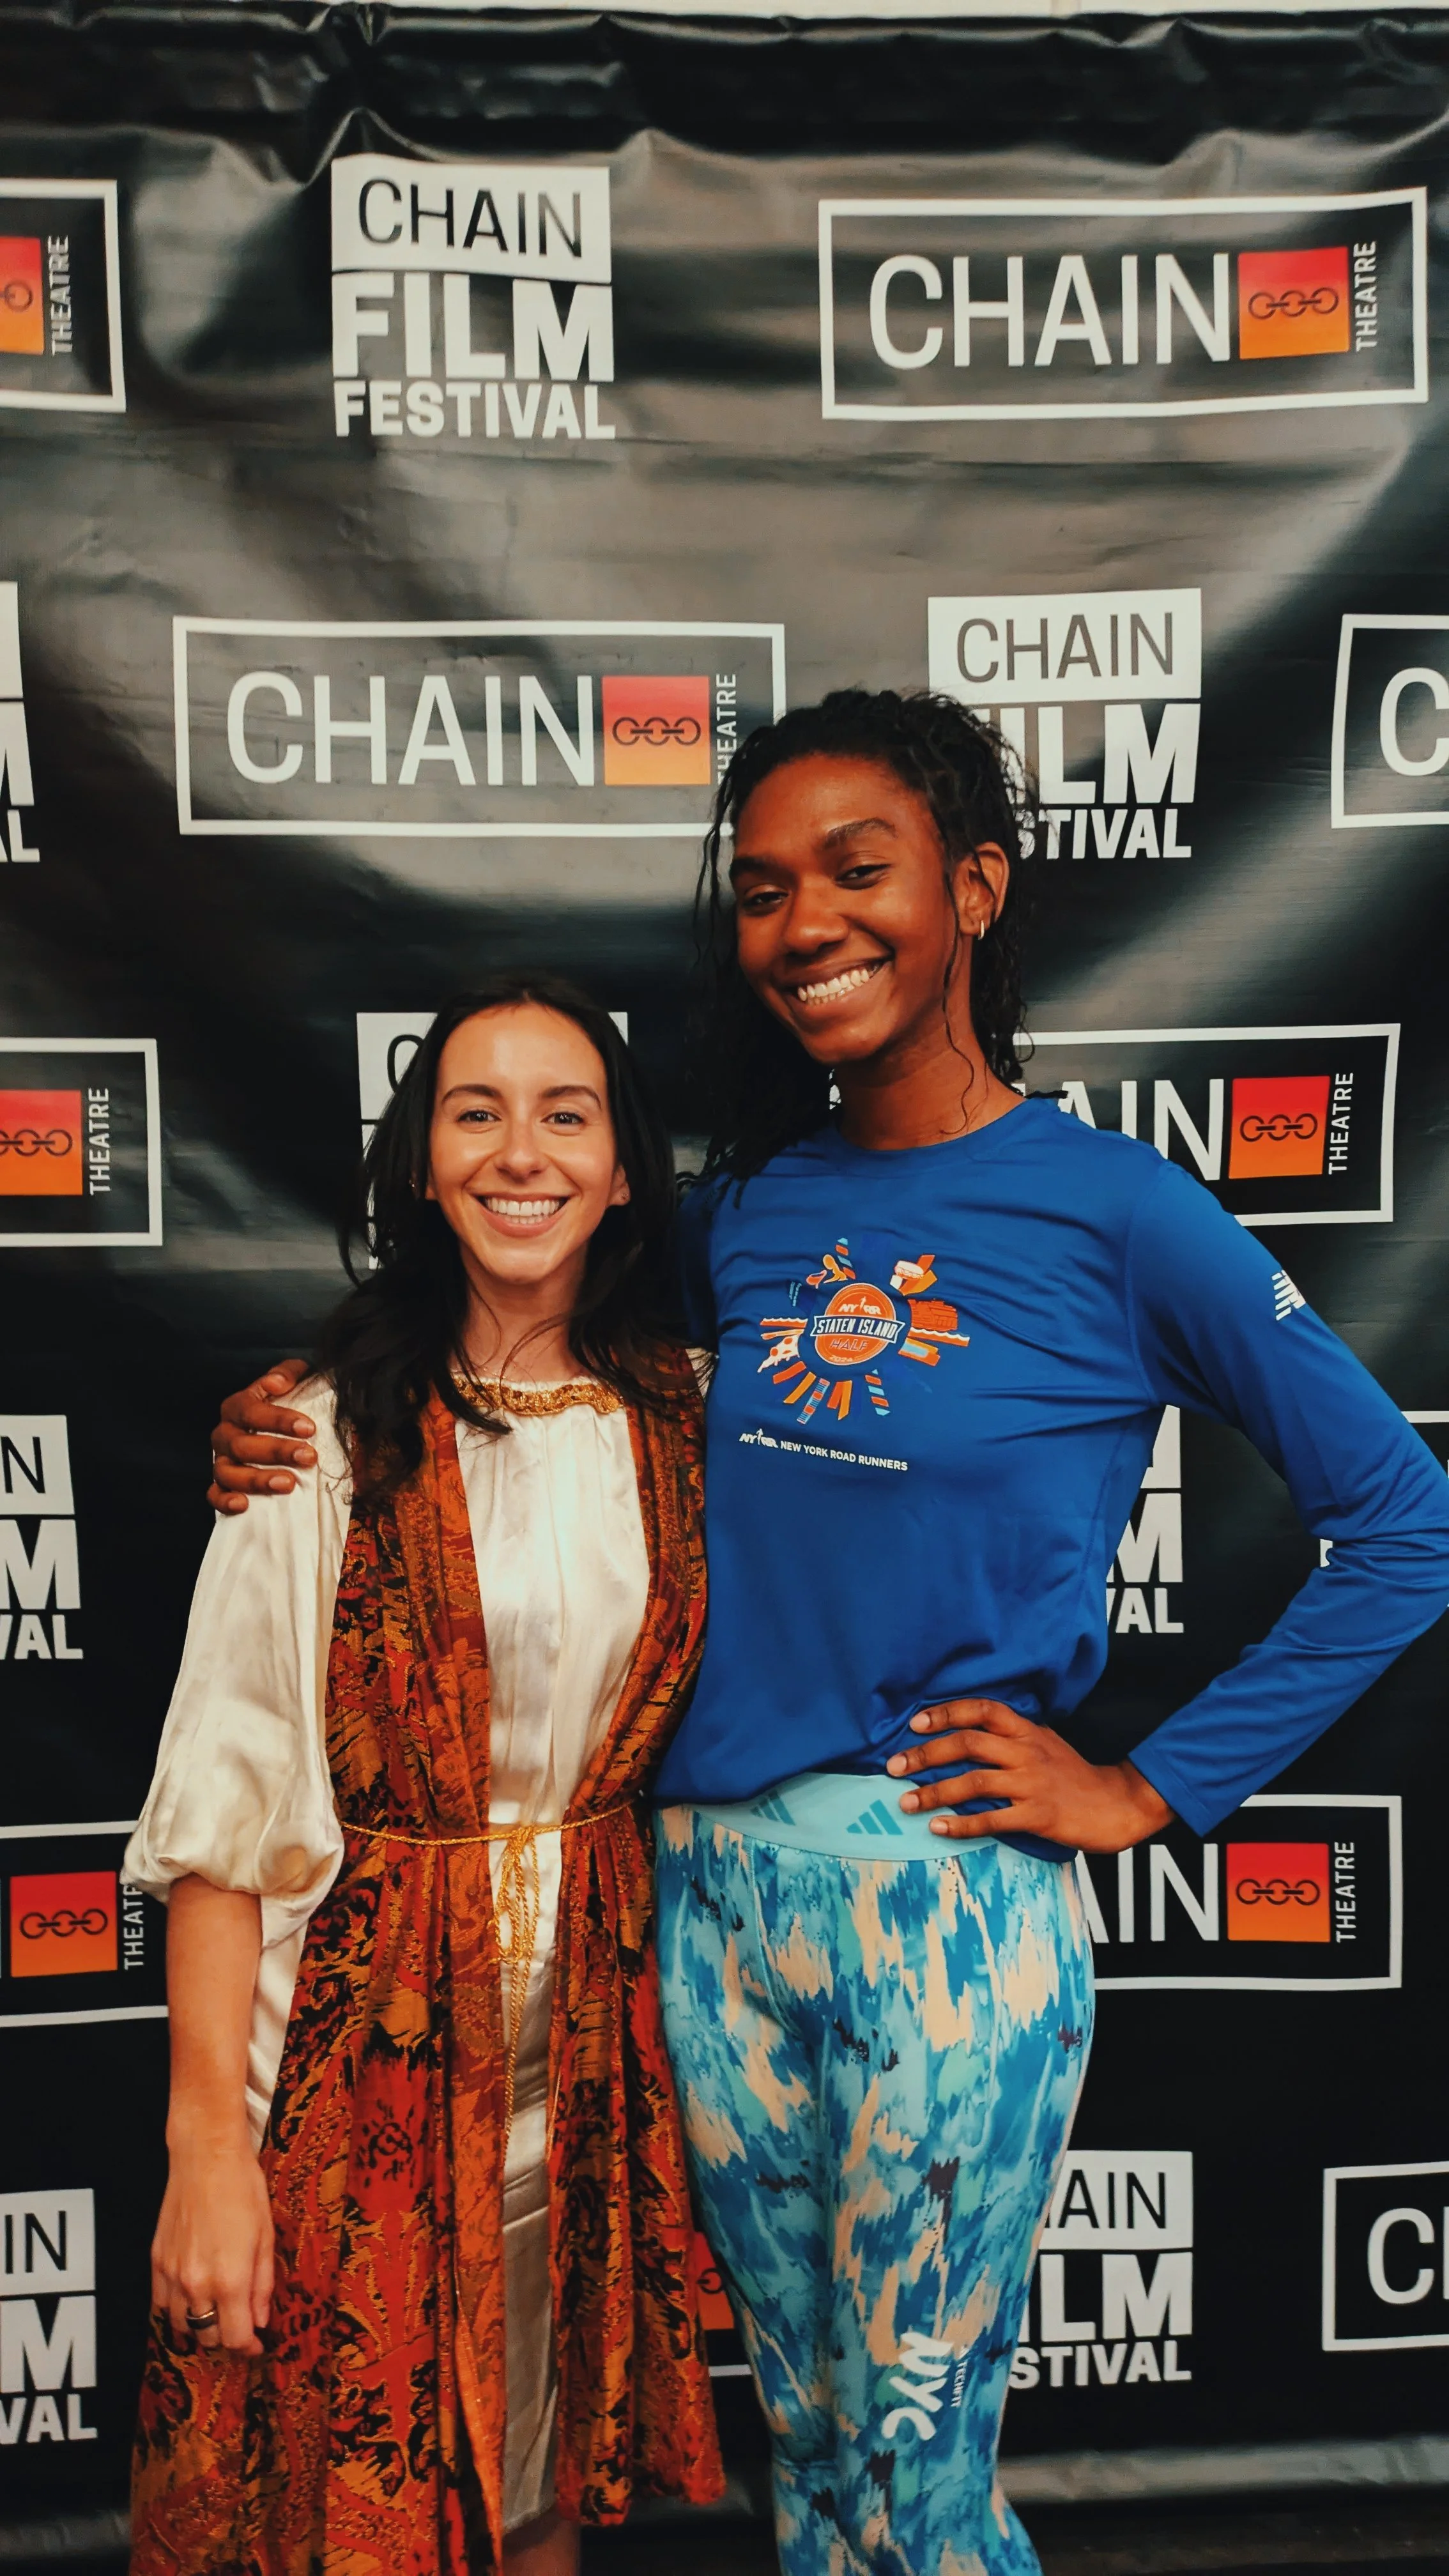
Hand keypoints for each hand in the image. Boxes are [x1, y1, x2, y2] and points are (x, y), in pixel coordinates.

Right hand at [151, 2128, 273, 2355]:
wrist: (205, 2157)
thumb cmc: (242, 2189)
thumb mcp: (266, 2236)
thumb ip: (263, 2285)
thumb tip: (260, 2320)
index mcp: (230, 2279)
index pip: (235, 2339)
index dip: (249, 2348)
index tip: (257, 2345)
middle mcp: (196, 2283)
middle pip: (208, 2337)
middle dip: (227, 2337)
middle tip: (240, 2325)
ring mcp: (171, 2274)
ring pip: (182, 2325)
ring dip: (200, 2326)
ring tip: (216, 2312)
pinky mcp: (156, 2261)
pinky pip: (161, 2305)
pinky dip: (177, 2309)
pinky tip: (191, 2296)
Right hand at [208, 1362, 315, 1513]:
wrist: (274, 1431)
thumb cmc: (285, 1405)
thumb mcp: (291, 1381)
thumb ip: (287, 1373)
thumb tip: (278, 1382)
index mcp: (237, 1407)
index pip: (251, 1411)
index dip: (279, 1419)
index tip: (308, 1428)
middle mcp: (224, 1434)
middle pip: (242, 1445)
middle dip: (277, 1451)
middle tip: (308, 1456)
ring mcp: (221, 1460)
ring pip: (228, 1472)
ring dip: (257, 1479)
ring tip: (288, 1484)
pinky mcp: (221, 1484)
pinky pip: (215, 1494)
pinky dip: (225, 1500)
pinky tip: (244, 1505)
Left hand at [886, 1699, 1173, 1852]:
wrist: (1117, 1803)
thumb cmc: (1073, 1774)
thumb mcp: (1045, 1742)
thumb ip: (1011, 1736)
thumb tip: (966, 1732)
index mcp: (1027, 1730)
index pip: (982, 1710)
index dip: (946, 1713)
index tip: (915, 1723)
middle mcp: (1026, 1752)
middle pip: (968, 1744)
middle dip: (925, 1754)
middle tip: (894, 1766)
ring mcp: (1032, 1784)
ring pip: (973, 1782)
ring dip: (934, 1792)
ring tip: (906, 1802)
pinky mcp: (1037, 1815)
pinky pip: (992, 1819)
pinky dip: (961, 1824)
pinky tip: (938, 1828)